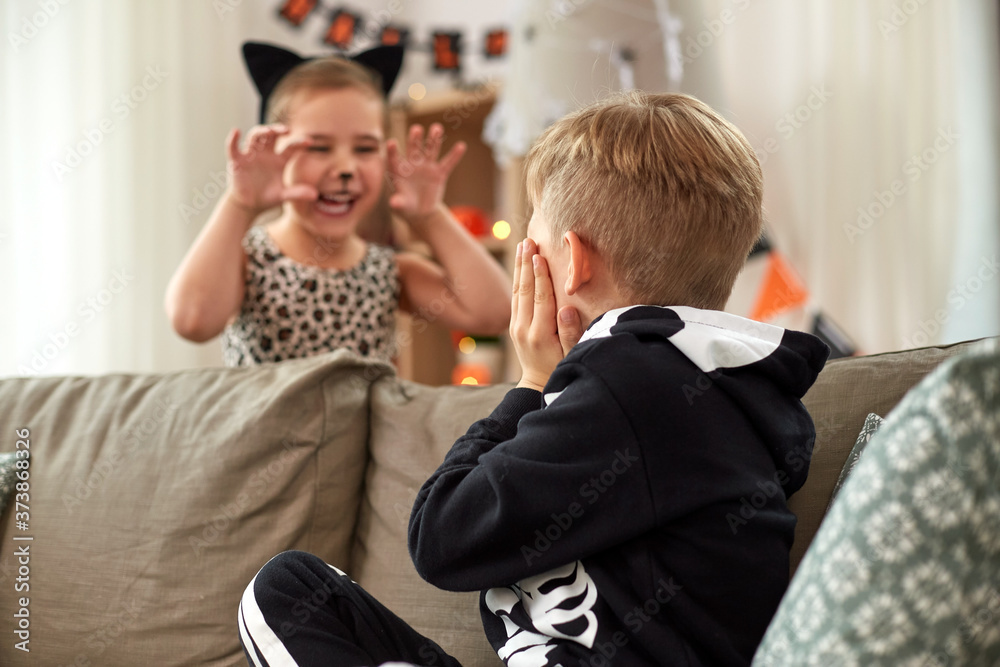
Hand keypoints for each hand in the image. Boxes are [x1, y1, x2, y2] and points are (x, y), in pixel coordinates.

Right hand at [224, 125, 315, 215]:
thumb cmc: (269, 197)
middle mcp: (267, 153)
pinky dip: (233, 139)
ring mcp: (252, 154)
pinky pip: (233, 147)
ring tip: (269, 131)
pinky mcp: (237, 160)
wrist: (250, 205)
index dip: (299, 143)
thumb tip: (315, 194)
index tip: (309, 142)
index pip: (291, 147)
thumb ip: (298, 193)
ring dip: (261, 131)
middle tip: (287, 130)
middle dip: (278, 130)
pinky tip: (236, 132)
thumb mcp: (284, 195)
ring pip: (255, 136)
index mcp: (281, 159)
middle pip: (272, 135)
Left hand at [386, 123, 465, 225]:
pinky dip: (454, 156)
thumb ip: (398, 203)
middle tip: (417, 129)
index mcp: (400, 171)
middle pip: (413, 149)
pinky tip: (461, 146)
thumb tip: (394, 203)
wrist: (421, 211)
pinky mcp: (440, 174)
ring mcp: (427, 167)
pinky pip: (448, 163)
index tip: (391, 142)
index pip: (394, 159)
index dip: (392, 151)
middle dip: (414, 139)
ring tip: (436, 128)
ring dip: (434, 139)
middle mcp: (413, 165)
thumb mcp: (401, 207)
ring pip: (430, 150)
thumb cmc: (406, 206)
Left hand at [511, 239, 583, 391]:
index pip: (540, 299)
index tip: (539, 256)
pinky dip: (518, 279)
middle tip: (528, 241)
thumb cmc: (562, 368)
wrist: (539, 384)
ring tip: (523, 245)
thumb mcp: (572, 355)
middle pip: (525, 290)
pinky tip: (521, 264)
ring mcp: (516, 327)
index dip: (540, 276)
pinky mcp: (514, 326)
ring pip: (517, 291)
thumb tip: (567, 310)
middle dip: (527, 264)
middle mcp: (524, 329)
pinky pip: (515, 298)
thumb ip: (570, 333)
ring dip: (520, 267)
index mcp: (540, 334)